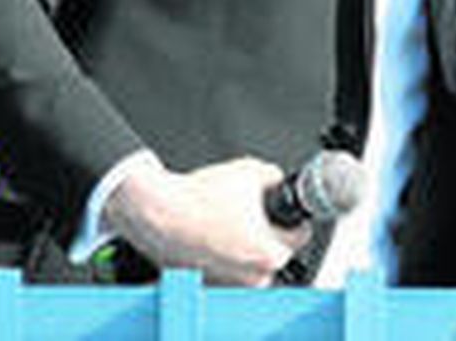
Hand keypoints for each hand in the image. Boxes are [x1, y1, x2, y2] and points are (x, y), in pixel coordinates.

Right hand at [101, 156, 309, 286]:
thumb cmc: (197, 198)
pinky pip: (226, 269)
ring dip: (245, 246)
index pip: (300, 236)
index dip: (292, 218)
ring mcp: (228, 284)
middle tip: (253, 214)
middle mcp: (252, 278)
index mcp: (270, 254)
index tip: (285, 213)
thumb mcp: (251, 171)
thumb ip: (274, 177)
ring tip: (228, 223)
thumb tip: (277, 180)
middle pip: (275, 252)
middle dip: (267, 233)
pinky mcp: (206, 284)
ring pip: (250, 263)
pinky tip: (212, 235)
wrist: (155, 211)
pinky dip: (223, 255)